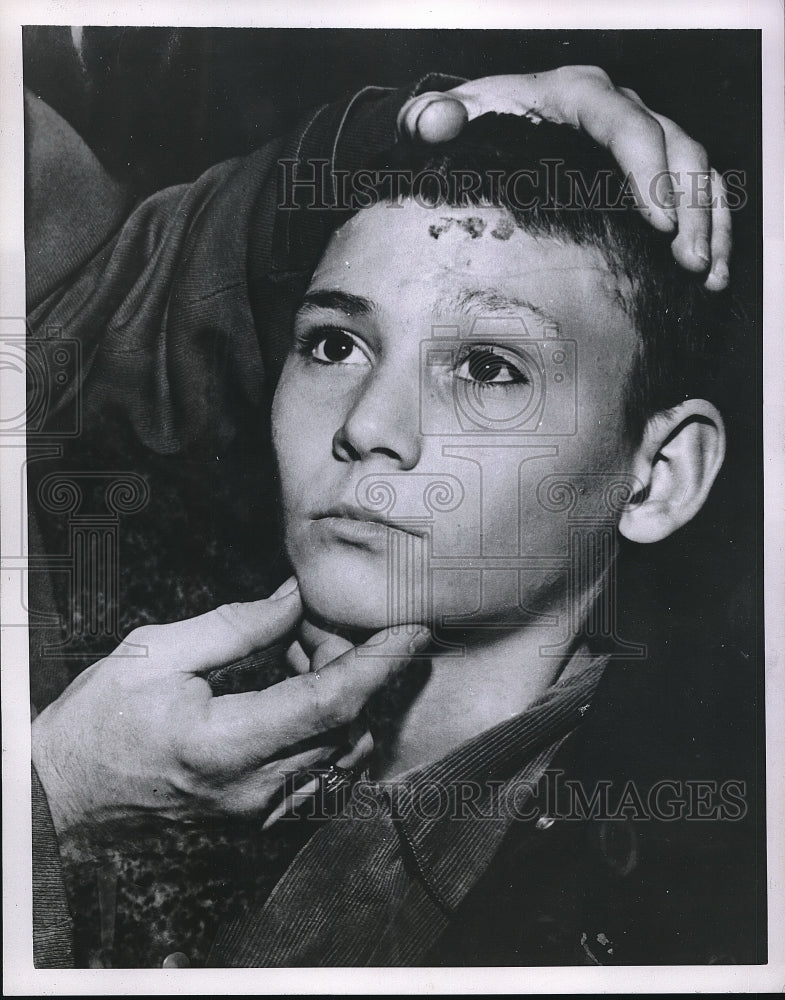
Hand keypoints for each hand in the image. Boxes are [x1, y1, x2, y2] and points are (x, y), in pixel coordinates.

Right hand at [31, 577, 427, 838]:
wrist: (60, 792)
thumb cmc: (99, 719)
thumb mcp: (157, 652)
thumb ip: (237, 627)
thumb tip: (296, 598)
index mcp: (223, 744)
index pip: (329, 704)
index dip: (380, 663)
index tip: (414, 630)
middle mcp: (250, 790)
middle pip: (345, 726)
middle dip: (356, 668)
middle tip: (322, 625)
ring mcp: (254, 813)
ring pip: (341, 756)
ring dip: (346, 701)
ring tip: (303, 656)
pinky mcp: (253, 820)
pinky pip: (320, 779)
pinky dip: (330, 732)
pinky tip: (299, 697)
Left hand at [399, 66, 729, 290]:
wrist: (482, 132)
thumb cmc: (466, 129)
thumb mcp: (438, 121)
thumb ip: (428, 120)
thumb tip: (435, 122)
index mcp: (573, 94)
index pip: (624, 123)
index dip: (648, 170)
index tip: (658, 221)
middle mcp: (616, 109)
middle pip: (675, 146)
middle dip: (688, 206)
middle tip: (687, 260)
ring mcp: (638, 136)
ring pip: (697, 167)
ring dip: (708, 220)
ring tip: (704, 272)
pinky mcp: (648, 165)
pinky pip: (696, 187)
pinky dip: (711, 225)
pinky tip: (710, 271)